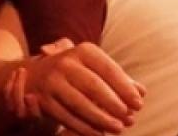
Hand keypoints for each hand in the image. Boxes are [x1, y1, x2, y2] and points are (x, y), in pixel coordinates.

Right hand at [4, 39, 145, 135]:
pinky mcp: (44, 100)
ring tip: (118, 128)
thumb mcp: (95, 68)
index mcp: (83, 51)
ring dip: (101, 119)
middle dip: (114, 104)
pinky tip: (99, 133)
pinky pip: (67, 117)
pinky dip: (84, 127)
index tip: (139, 103)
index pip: (109, 69)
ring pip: (80, 104)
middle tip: (130, 119)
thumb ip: (118, 79)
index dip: (125, 87)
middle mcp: (66, 63)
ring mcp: (53, 81)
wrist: (36, 75)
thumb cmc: (76, 71)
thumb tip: (141, 92)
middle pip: (94, 86)